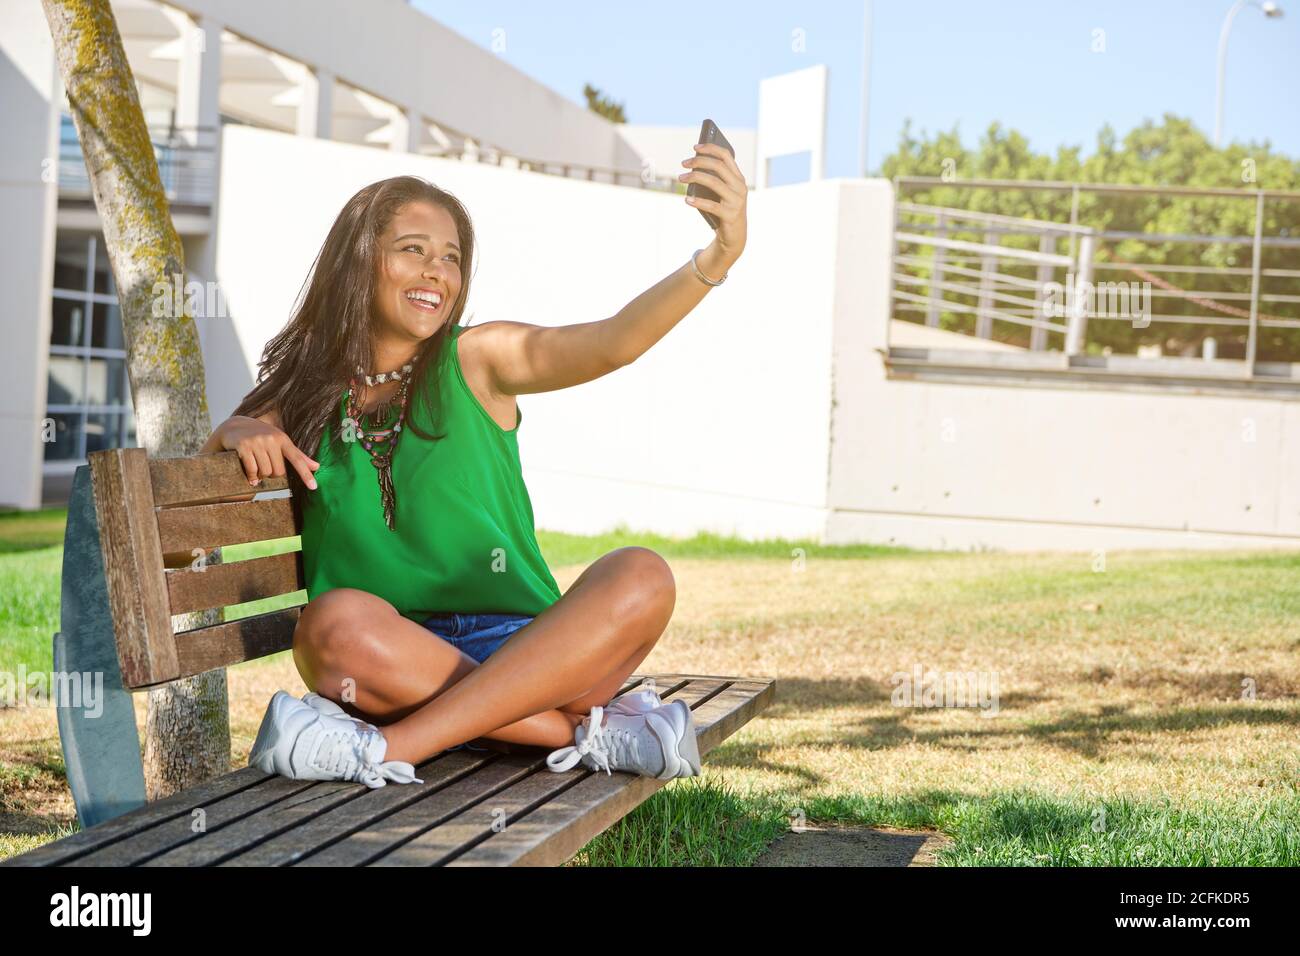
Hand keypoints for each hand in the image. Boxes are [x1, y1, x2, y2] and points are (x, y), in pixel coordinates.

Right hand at [217, 416, 319, 489]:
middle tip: (266, 467)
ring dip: (261, 476)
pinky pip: (252, 470)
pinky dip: (252, 477)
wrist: (234, 426)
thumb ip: (298, 455)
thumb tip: (317, 467)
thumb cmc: (261, 436)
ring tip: (257, 468)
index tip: (314, 487)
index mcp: (283, 439)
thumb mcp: (280, 442)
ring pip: (265, 472)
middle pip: (279, 471)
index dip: (305, 474)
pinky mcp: (244, 446)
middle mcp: (271, 439)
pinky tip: (251, 477)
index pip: (297, 459)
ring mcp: (257, 442)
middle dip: (273, 474)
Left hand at [679, 142, 747, 265]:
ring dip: (694, 178)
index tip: (695, 147)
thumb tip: (693, 166)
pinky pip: (711, 206)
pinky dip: (697, 201)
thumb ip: (714, 179)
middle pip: (718, 166)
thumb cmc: (724, 210)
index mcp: (738, 178)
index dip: (711, 148)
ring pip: (714, 183)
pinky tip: (686, 199)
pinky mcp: (730, 215)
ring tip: (681, 178)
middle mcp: (740, 187)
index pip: (726, 156)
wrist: (734, 236)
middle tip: (684, 163)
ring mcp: (736, 201)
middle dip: (699, 161)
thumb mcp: (722, 192)